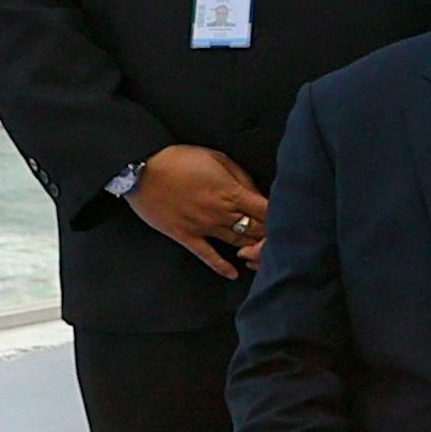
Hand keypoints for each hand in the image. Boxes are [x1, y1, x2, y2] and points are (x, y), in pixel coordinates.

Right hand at [129, 144, 268, 278]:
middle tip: (281, 241)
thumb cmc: (179, 159)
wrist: (141, 170)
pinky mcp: (185, 236)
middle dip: (271, 236)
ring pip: (237, 243)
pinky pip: (207, 255)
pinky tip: (232, 273)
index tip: (289, 220)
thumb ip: (241, 177)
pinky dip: (221, 267)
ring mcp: (203, 227)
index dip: (281, 217)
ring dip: (252, 251)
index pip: (267, 211)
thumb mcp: (217, 158)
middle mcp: (221, 213)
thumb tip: (256, 193)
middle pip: (256, 230)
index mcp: (232, 193)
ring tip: (263, 255)